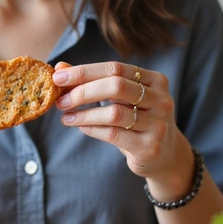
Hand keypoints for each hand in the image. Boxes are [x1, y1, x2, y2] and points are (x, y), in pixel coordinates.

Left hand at [52, 61, 187, 180]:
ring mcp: (158, 124)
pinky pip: (113, 134)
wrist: (164, 155)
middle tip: (61, 100)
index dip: (84, 71)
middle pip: (116, 86)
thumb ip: (93, 81)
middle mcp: (161, 100)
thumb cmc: (137, 120)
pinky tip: (80, 126)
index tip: (58, 77)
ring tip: (66, 116)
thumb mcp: (120, 99)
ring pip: (113, 113)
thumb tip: (60, 69)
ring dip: (84, 114)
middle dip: (83, 92)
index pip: (115, 68)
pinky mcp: (149, 146)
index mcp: (155, 80)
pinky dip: (92, 129)